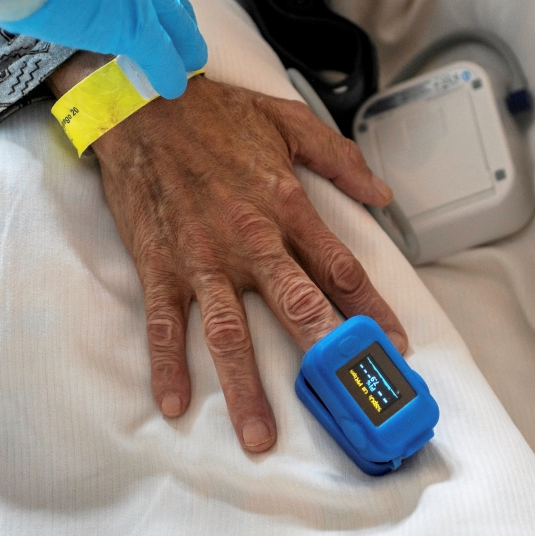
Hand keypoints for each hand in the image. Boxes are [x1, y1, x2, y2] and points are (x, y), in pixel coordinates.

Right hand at [50, 59, 405, 451]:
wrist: (141, 100)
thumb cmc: (216, 114)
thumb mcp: (288, 120)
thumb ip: (340, 159)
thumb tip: (383, 194)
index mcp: (286, 204)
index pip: (340, 268)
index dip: (370, 310)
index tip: (393, 345)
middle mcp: (250, 238)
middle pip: (296, 306)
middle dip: (325, 355)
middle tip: (349, 398)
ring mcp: (201, 256)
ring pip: (229, 331)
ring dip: (245, 385)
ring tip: (260, 435)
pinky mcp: (159, 263)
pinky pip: (164, 322)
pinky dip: (167, 363)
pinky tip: (175, 403)